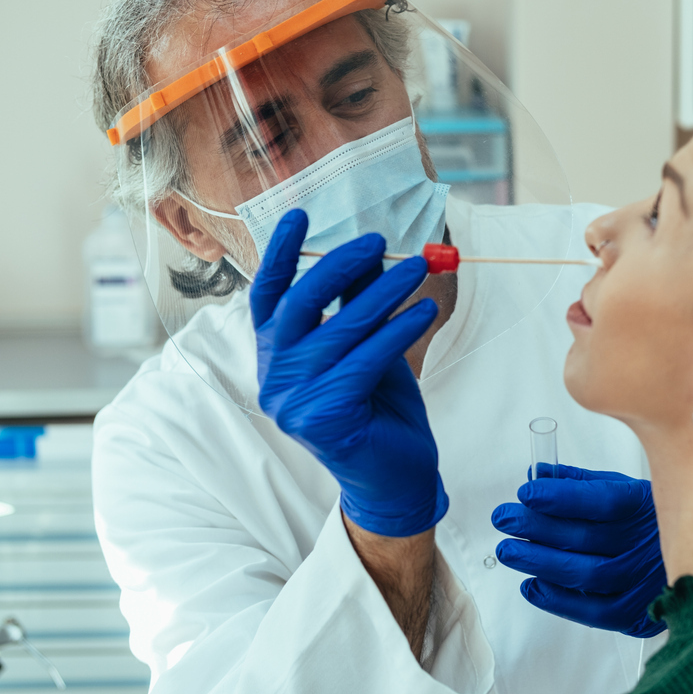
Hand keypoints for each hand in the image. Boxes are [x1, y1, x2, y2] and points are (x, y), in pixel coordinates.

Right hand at [251, 209, 447, 537]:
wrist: (396, 479)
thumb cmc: (380, 409)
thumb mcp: (366, 345)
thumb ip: (356, 303)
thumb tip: (367, 249)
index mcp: (274, 358)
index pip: (267, 298)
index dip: (280, 254)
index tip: (298, 215)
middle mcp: (272, 379)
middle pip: (299, 306)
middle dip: (339, 266)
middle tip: (378, 240)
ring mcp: (292, 403)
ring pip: (339, 331)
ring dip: (382, 293)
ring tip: (416, 268)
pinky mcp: (322, 420)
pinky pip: (364, 360)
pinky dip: (398, 330)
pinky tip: (425, 311)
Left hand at [491, 464, 667, 637]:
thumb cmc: (651, 519)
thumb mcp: (625, 488)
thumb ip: (580, 483)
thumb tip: (538, 473)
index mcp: (646, 505)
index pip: (601, 500)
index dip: (561, 497)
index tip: (527, 492)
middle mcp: (649, 544)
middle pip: (586, 538)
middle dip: (537, 528)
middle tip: (505, 519)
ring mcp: (646, 581)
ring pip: (587, 575)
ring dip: (541, 563)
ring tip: (509, 551)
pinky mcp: (640, 613)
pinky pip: (596, 612)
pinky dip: (559, 600)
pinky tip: (533, 585)